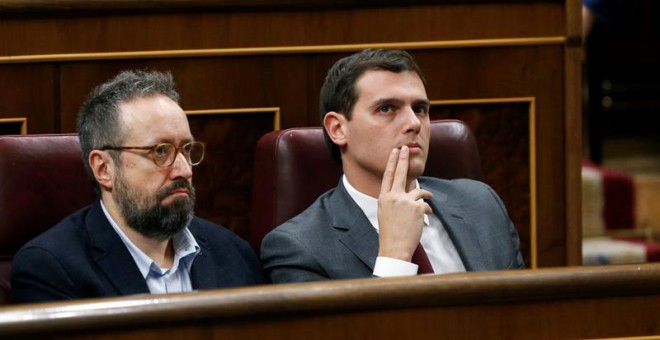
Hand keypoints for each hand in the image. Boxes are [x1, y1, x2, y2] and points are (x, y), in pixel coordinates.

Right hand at [377, 145, 432, 260]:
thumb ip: (393, 199)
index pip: (388, 176)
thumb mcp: (385, 212)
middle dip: (403, 159)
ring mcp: (405, 201)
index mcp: (383, 198)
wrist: (394, 247)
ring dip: (425, 195)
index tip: (395, 152)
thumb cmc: (390, 232)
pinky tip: (424, 219)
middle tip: (405, 148)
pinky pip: (426, 205)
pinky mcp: (417, 208)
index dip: (392, 162)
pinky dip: (427, 211)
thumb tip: (406, 189)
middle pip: (400, 173)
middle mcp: (393, 197)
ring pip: (419, 191)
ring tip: (426, 201)